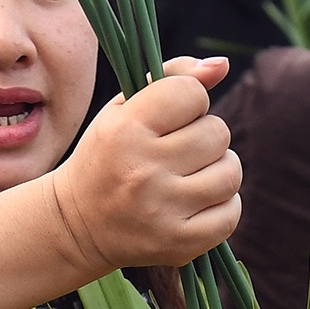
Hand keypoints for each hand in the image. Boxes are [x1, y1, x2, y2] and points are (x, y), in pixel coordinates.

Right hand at [48, 55, 241, 272]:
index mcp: (125, 130)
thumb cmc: (109, 155)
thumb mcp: (124, 109)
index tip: (170, 118)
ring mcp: (162, 210)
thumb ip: (172, 78)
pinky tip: (196, 202)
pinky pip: (232, 212)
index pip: (192, 93)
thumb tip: (223, 65)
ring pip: (231, 172)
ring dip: (218, 169)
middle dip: (205, 136)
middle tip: (179, 151)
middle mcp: (143, 170)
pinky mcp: (179, 243)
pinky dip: (222, 204)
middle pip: (218, 133)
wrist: (77, 224)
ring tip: (190, 175)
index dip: (189, 102)